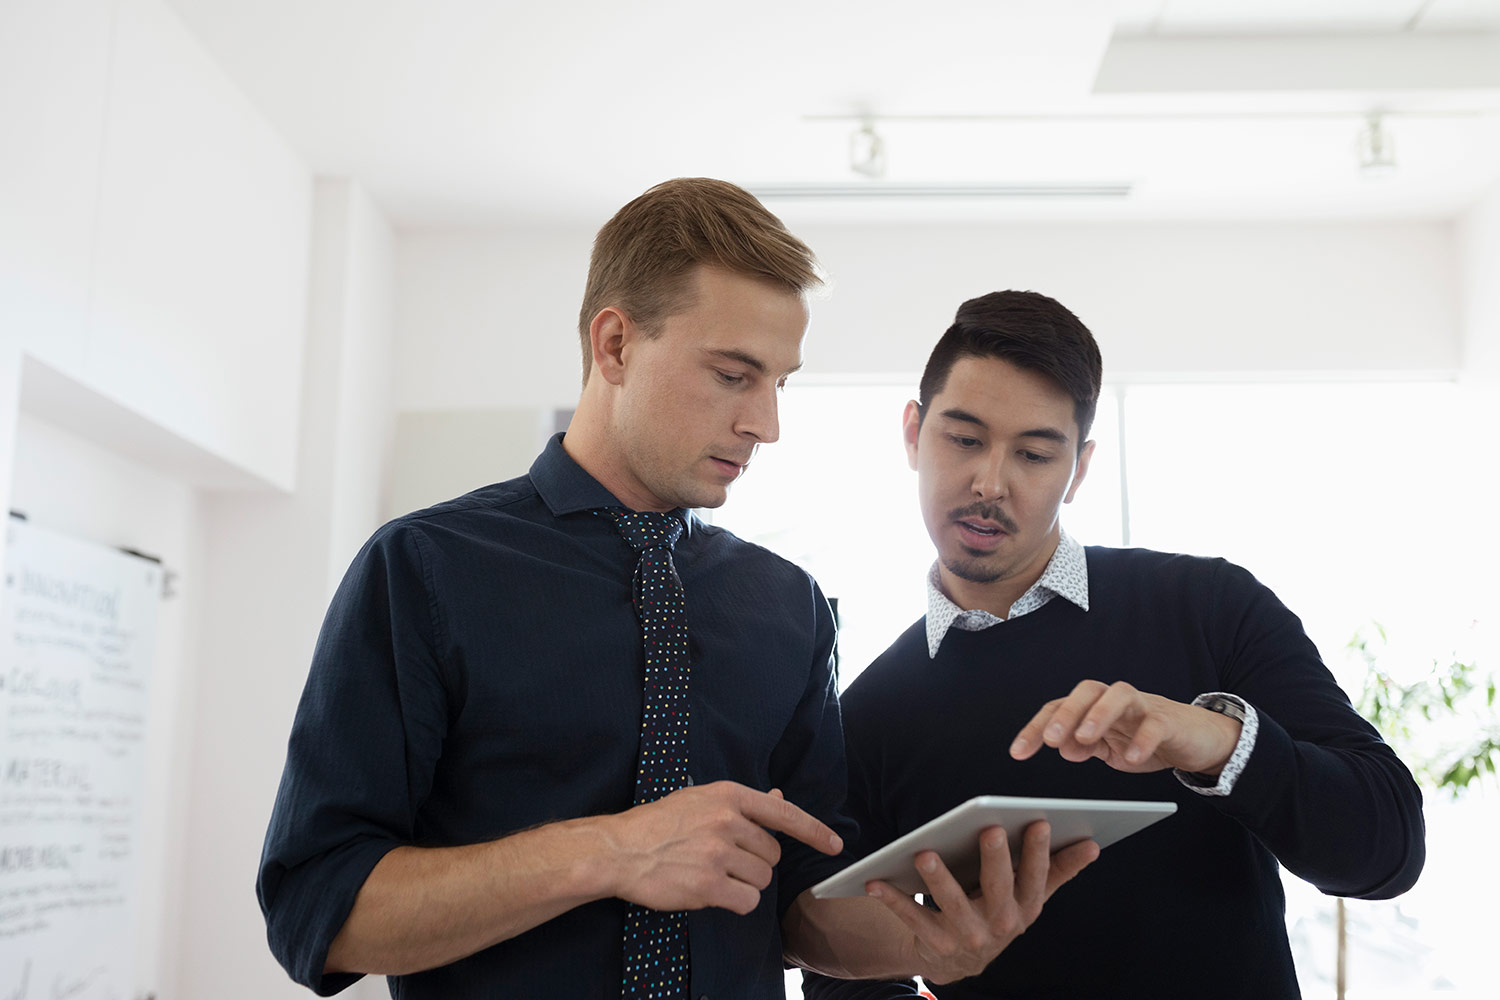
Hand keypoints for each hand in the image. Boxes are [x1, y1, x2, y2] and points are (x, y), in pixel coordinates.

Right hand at [599, 781, 841, 915]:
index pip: (784, 814)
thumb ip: (741, 805)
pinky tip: (713, 892)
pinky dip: (736, 902)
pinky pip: (747, 901)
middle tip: (724, 860)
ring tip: (713, 874)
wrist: (619, 849)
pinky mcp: (708, 885)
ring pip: (762, 880)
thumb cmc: (659, 824)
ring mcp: (717, 853)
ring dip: (745, 884)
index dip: (814, 831)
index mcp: (727, 796)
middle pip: (772, 855)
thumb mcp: (700, 800)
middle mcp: (726, 821)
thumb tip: (779, 799)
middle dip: (756, 863)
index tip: (834, 844)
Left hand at [865, 821, 1097, 984]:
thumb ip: (1058, 869)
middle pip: (999, 887)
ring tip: (924, 852)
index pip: (1037, 877)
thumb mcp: (1031, 895)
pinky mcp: (936, 944)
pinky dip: (892, 899)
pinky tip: (876, 879)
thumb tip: (1093, 843)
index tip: (1040, 821)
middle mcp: (1001, 925)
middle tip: (990, 829)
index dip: (1039, 852)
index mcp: (1026, 908)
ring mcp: (968, 937)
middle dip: (996, 859)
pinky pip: (912, 917)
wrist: (960, 959)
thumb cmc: (999, 911)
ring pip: (952, 903)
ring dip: (938, 878)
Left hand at [1010, 680, 1241, 774]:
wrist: (1195, 739)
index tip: (1018, 753)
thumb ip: (1084, 746)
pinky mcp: (1169, 720)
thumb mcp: (1108, 748)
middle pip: (1085, 691)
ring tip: (1085, 738)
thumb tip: (1062, 748)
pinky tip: (1132, 757)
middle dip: (1065, 714)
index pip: (1059, 709)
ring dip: (1099, 714)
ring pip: (1118, 695)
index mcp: (1094, 707)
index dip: (1035, 729)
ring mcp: (1143, 706)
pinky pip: (1155, 723)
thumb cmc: (1145, 738)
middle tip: (1050, 739)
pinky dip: (1143, 739)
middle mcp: (1115, 700)